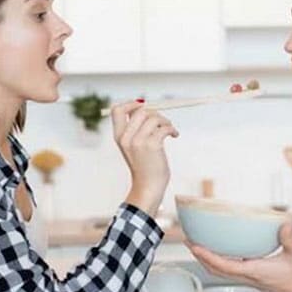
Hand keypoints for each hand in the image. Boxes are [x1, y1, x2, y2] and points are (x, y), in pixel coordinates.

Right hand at [111, 102, 178, 216]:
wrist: (148, 187)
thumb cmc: (144, 166)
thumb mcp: (134, 146)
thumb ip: (136, 129)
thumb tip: (145, 106)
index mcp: (119, 137)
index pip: (117, 110)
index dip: (131, 104)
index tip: (143, 107)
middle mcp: (126, 137)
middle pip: (140, 110)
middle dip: (155, 113)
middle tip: (162, 123)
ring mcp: (138, 141)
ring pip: (154, 117)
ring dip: (165, 121)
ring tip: (169, 130)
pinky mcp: (152, 145)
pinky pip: (164, 127)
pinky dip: (172, 129)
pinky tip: (174, 135)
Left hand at [187, 222, 291, 291]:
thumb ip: (288, 238)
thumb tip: (283, 223)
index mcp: (254, 271)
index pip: (224, 265)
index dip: (207, 256)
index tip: (195, 246)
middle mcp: (248, 276)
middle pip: (215, 270)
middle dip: (200, 257)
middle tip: (188, 241)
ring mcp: (249, 279)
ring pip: (220, 272)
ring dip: (207, 260)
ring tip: (198, 245)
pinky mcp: (252, 278)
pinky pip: (229, 271)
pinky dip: (218, 262)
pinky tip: (219, 251)